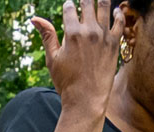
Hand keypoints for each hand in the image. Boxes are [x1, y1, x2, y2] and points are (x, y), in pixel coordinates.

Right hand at [31, 0, 118, 121]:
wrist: (86, 100)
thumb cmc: (66, 82)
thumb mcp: (52, 59)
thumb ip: (47, 35)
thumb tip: (34, 18)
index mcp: (71, 33)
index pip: (69, 8)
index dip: (68, 5)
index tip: (68, 7)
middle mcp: (88, 31)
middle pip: (87, 3)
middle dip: (84, 0)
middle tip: (84, 1)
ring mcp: (103, 36)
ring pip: (104, 6)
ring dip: (100, 0)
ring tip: (99, 0)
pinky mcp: (114, 43)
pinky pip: (119, 21)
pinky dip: (118, 13)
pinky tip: (116, 10)